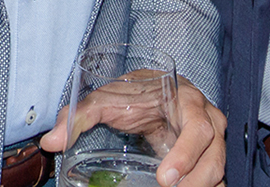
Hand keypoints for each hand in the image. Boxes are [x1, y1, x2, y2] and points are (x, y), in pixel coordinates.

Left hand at [40, 77, 225, 186]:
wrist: (155, 91)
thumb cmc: (134, 94)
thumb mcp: (107, 99)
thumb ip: (79, 116)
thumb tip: (51, 141)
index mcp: (188, 101)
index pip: (199, 127)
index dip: (187, 153)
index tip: (165, 177)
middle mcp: (209, 120)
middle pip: (214, 155)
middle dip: (195, 179)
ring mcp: (213, 142)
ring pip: (218, 171)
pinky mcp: (210, 159)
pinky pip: (216, 179)